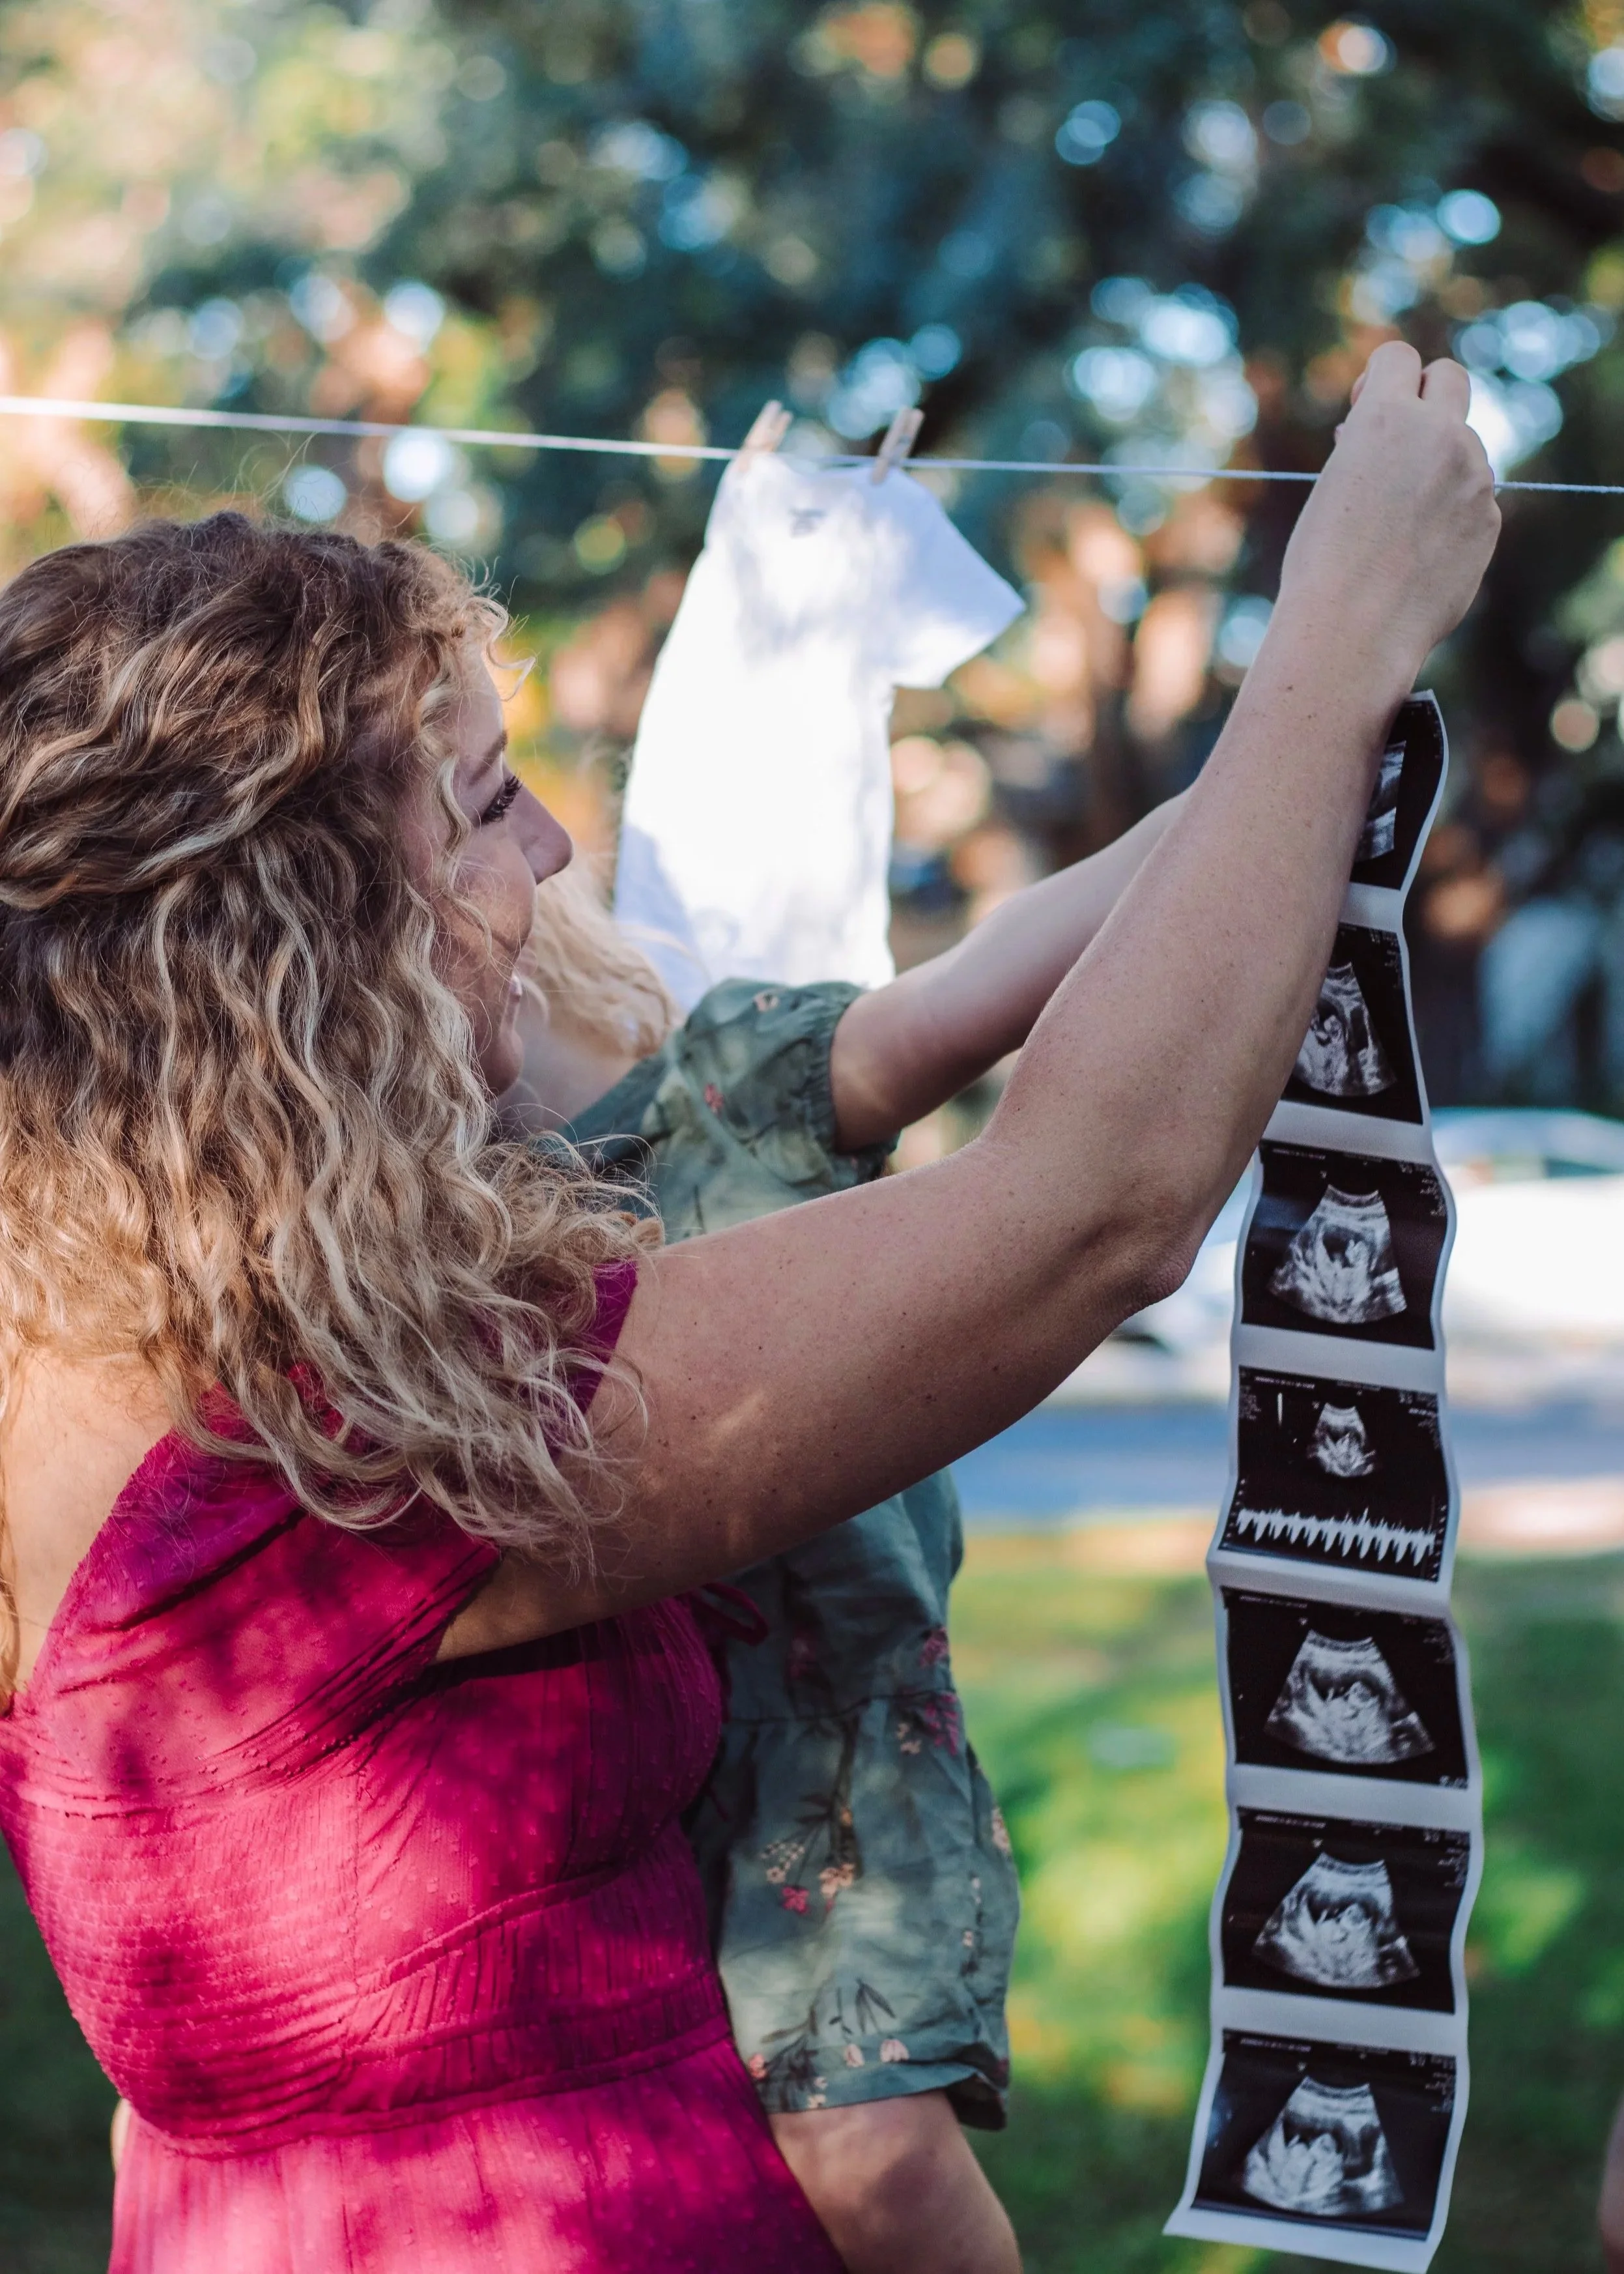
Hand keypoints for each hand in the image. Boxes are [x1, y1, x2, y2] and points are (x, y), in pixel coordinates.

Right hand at [1275, 342, 1498, 683]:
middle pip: (1451, 377)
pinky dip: (1450, 514)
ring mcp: (1473, 476)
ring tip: (1396, 523)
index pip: (1400, 357)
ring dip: (1437, 466)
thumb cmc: (1321, 566)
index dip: (1382, 378)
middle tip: (1398, 437)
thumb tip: (1393, 439)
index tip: (1366, 409)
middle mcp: (1439, 435)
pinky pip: (1473, 498)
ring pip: (1463, 446)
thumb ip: (1372, 447)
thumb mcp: (1333, 487)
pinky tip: (1417, 553)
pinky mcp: (1489, 518)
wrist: (1353, 631)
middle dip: (1427, 395)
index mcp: (1387, 418)